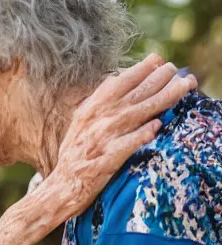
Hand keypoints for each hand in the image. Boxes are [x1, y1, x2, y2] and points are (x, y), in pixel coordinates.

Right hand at [41, 54, 194, 218]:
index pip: (118, 82)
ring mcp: (103, 139)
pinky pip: (127, 145)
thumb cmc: (75, 153)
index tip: (157, 59)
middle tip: (176, 69)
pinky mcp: (107, 159)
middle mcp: (98, 119)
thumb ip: (99, 102)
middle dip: (157, 79)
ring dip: (161, 99)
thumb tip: (116, 81)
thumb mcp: (82, 122)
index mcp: (91, 108)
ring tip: (182, 88)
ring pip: (136, 114)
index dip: (139, 69)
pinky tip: (155, 126)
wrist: (62, 185)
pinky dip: (140, 135)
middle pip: (133, 94)